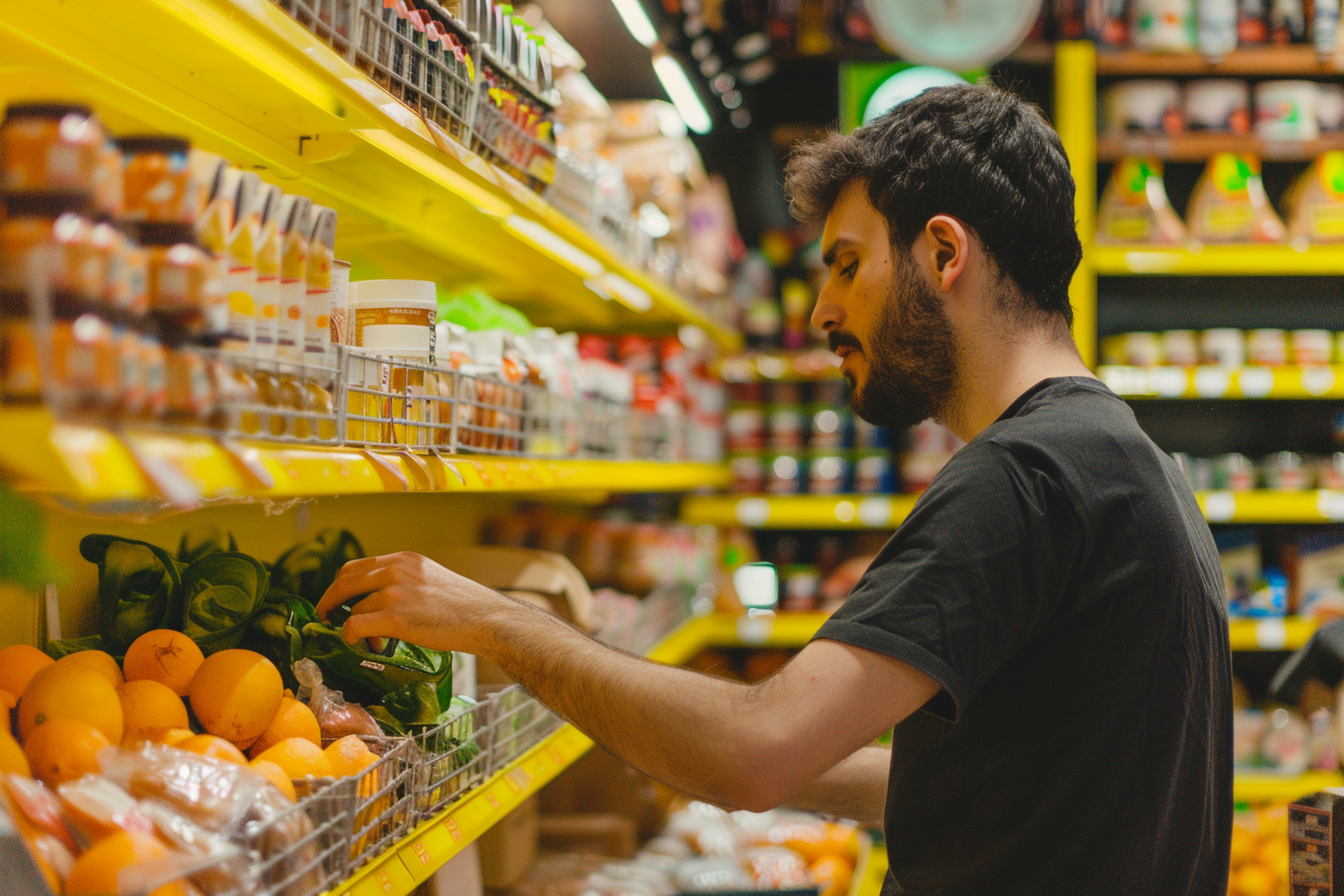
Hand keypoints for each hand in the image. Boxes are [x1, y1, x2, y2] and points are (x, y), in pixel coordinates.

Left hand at [315, 552, 505, 652]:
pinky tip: (363, 645)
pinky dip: (352, 638)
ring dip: (354, 628)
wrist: (486, 618)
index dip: (340, 585)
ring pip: (353, 610)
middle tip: (327, 617)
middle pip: (344, 582)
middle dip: (330, 602)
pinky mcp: (396, 618)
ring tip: (372, 641)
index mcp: (404, 559)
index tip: (336, 600)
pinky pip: (355, 627)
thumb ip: (404, 580)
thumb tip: (375, 597)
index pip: (356, 567)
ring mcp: (395, 593)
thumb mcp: (431, 578)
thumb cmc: (464, 605)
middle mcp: (396, 570)